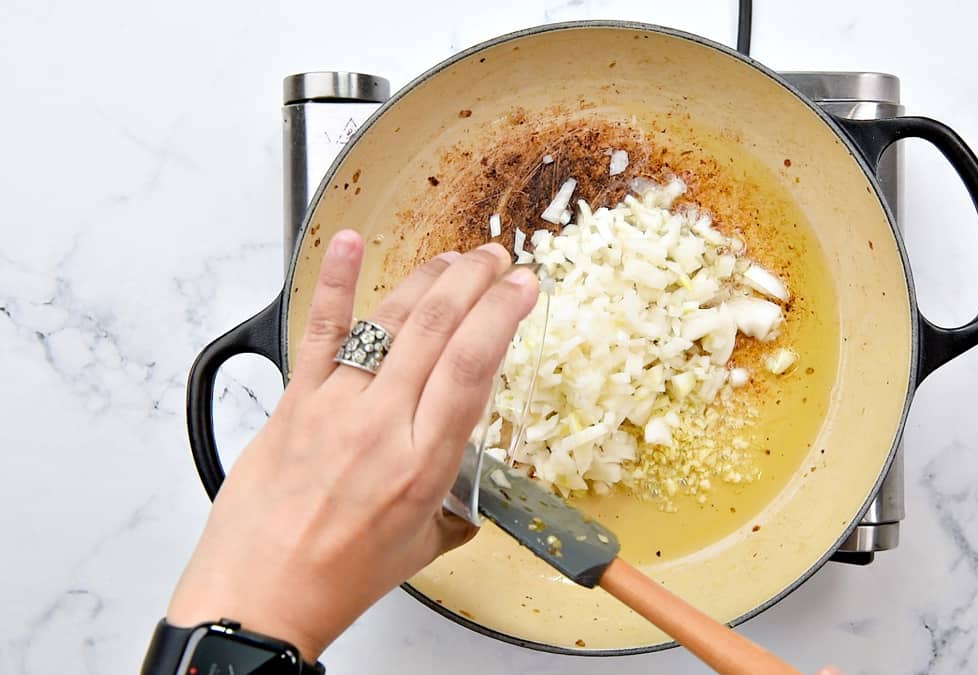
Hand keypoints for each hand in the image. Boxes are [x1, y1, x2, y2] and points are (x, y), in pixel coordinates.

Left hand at [167, 230, 538, 659]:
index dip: (503, 314)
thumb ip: (451, 508)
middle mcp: (382, 425)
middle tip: (495, 259)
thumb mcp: (419, 545)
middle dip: (474, 281)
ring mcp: (334, 406)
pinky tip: (352, 243)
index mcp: (424, 462)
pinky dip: (337, 283)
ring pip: (388, 322)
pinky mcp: (293, 401)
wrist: (258, 598)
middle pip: (438, 329)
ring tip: (454, 259)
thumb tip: (468, 493)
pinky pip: (321, 333)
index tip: (524, 286)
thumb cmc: (336, 579)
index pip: (474, 366)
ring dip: (428, 280)